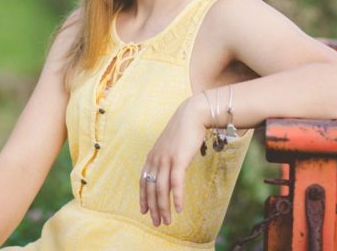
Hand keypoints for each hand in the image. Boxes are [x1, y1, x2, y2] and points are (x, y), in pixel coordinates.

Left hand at [139, 94, 207, 226]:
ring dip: (163, 207)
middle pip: (151, 188)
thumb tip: (168, 171)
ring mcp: (166, 159)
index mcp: (152, 155)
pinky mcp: (179, 159)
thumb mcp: (170, 146)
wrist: (192, 114)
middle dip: (153, 207)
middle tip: (156, 222)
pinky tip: (179, 208)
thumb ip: (166, 158)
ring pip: (162, 189)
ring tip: (167, 221)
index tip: (144, 210)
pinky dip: (177, 197)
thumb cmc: (183, 130)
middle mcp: (156, 158)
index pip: (144, 180)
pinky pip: (176, 182)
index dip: (143, 197)